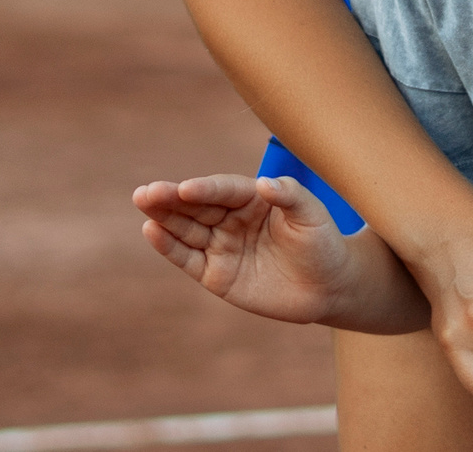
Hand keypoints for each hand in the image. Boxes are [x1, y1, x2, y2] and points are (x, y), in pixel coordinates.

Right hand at [136, 175, 355, 323]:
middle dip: (171, 198)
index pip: (223, 190)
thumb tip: (263, 184)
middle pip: (196, 206)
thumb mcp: (312, 215)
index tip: (187, 188)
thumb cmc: (322, 243)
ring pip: (186, 229)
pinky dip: (169, 246)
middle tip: (146, 191)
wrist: (329, 287)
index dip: (205, 189)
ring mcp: (222, 246)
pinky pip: (188, 258)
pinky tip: (152, 231)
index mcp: (253, 198)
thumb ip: (289, 196)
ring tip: (143, 202)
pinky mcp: (215, 274)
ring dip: (163, 217)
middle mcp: (232, 219)